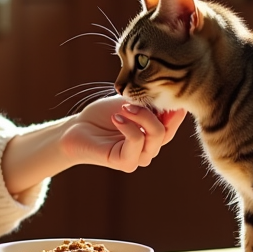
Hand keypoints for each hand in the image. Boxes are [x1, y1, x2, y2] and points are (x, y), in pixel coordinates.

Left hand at [60, 96, 186, 172]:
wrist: (78, 127)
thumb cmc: (104, 114)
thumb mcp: (131, 103)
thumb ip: (151, 102)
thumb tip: (171, 94)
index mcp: (154, 133)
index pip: (174, 122)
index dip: (174, 107)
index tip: (164, 89)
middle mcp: (150, 147)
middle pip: (168, 129)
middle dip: (153, 109)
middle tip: (132, 101)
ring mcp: (139, 156)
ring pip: (157, 135)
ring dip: (140, 116)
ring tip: (123, 109)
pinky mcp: (125, 162)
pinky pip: (137, 141)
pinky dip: (128, 126)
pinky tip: (116, 118)